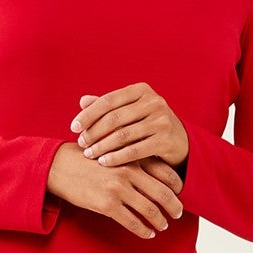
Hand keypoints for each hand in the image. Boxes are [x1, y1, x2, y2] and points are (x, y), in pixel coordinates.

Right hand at [47, 143, 183, 239]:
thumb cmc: (87, 159)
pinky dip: (143, 230)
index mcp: (133, 157)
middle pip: (163, 193)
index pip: (166, 173)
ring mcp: (118, 190)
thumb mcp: (113, 152)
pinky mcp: (107, 205)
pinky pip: (132, 222)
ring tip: (163, 226)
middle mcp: (129, 172)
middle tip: (178, 214)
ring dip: (160, 221)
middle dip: (174, 207)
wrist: (60, 167)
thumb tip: (156, 173)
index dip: (178, 187)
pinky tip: (148, 233)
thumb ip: (134, 159)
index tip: (180, 195)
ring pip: (150, 210)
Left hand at [71, 85, 189, 171]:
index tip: (73, 127)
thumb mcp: (131, 111)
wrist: (180, 141)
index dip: (88, 114)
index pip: (108, 101)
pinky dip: (116, 157)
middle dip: (94, 132)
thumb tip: (82, 101)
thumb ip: (108, 106)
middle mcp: (154, 102)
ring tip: (89, 154)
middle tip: (81, 143)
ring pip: (123, 135)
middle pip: (114, 118)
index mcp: (142, 90)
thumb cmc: (148, 124)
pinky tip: (103, 162)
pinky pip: (135, 151)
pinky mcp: (166, 140)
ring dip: (102, 146)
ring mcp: (161, 121)